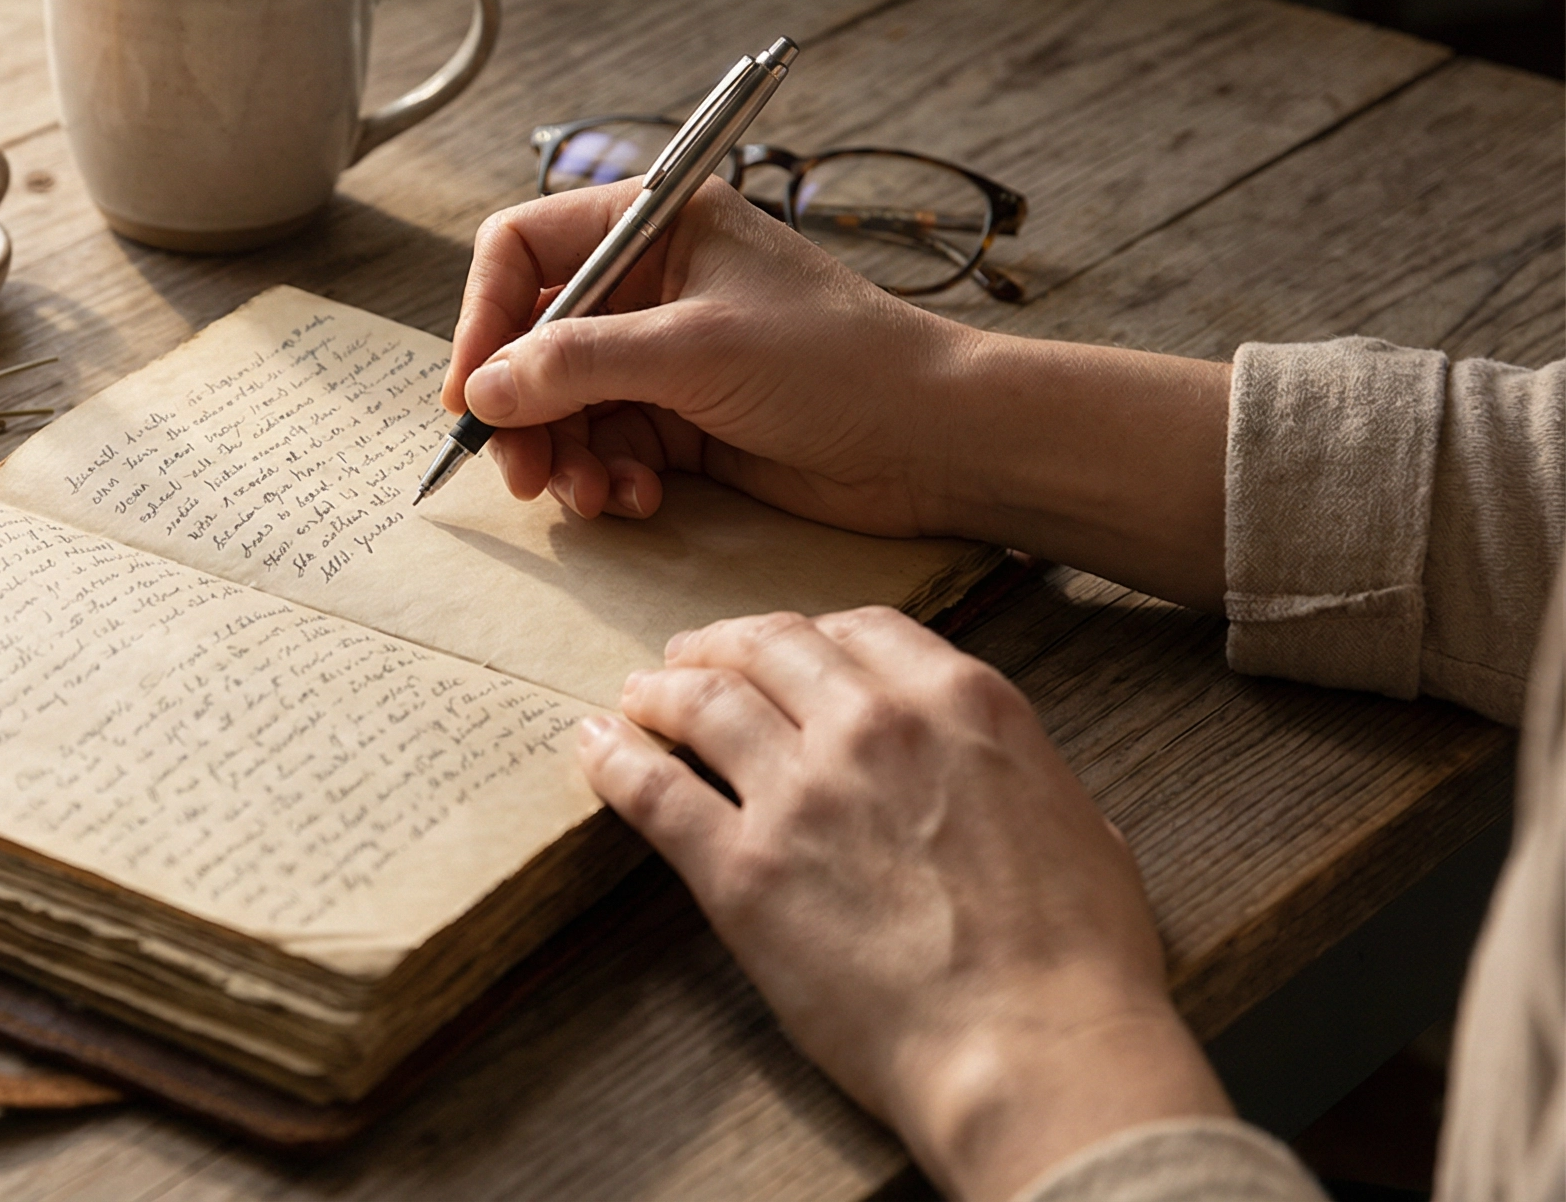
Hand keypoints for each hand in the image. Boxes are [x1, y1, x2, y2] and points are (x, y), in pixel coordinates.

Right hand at [441, 177, 978, 537]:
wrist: (934, 441)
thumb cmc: (838, 362)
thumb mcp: (695, 350)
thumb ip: (577, 365)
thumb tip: (485, 390)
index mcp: (655, 224)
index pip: (523, 249)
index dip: (484, 316)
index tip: (472, 391)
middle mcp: (650, 282)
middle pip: (531, 337)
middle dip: (522, 408)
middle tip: (522, 472)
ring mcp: (663, 354)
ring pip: (562, 404)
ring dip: (564, 456)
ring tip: (592, 496)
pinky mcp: (681, 420)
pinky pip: (606, 447)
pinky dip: (608, 479)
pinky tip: (639, 501)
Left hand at [579, 608, 1230, 1201]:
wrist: (1035, 1048)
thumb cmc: (1079, 962)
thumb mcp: (1080, 826)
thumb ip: (1021, 780)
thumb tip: (1008, 784)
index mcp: (961, 705)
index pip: (861, 628)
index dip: (808, 634)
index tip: (781, 649)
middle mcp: (874, 726)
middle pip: (770, 648)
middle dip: (720, 646)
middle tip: (687, 660)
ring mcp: (802, 793)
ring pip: (704, 702)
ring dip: (661, 691)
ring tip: (636, 698)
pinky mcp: (743, 869)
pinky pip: (654, 790)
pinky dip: (615, 759)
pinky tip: (595, 748)